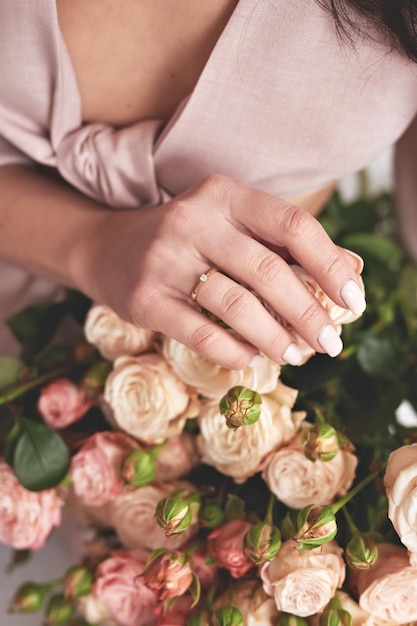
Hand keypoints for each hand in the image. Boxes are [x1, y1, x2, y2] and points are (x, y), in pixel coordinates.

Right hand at [80, 174, 364, 368]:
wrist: (106, 247)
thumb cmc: (184, 239)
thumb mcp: (229, 224)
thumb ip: (282, 243)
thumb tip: (350, 270)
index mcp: (223, 195)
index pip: (292, 224)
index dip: (329, 263)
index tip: (353, 299)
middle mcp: (193, 220)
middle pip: (269, 271)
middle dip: (309, 314)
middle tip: (330, 343)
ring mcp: (165, 259)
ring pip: (237, 306)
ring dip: (276, 338)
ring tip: (296, 356)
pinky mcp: (144, 298)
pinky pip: (200, 333)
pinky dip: (234, 351)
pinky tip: (251, 359)